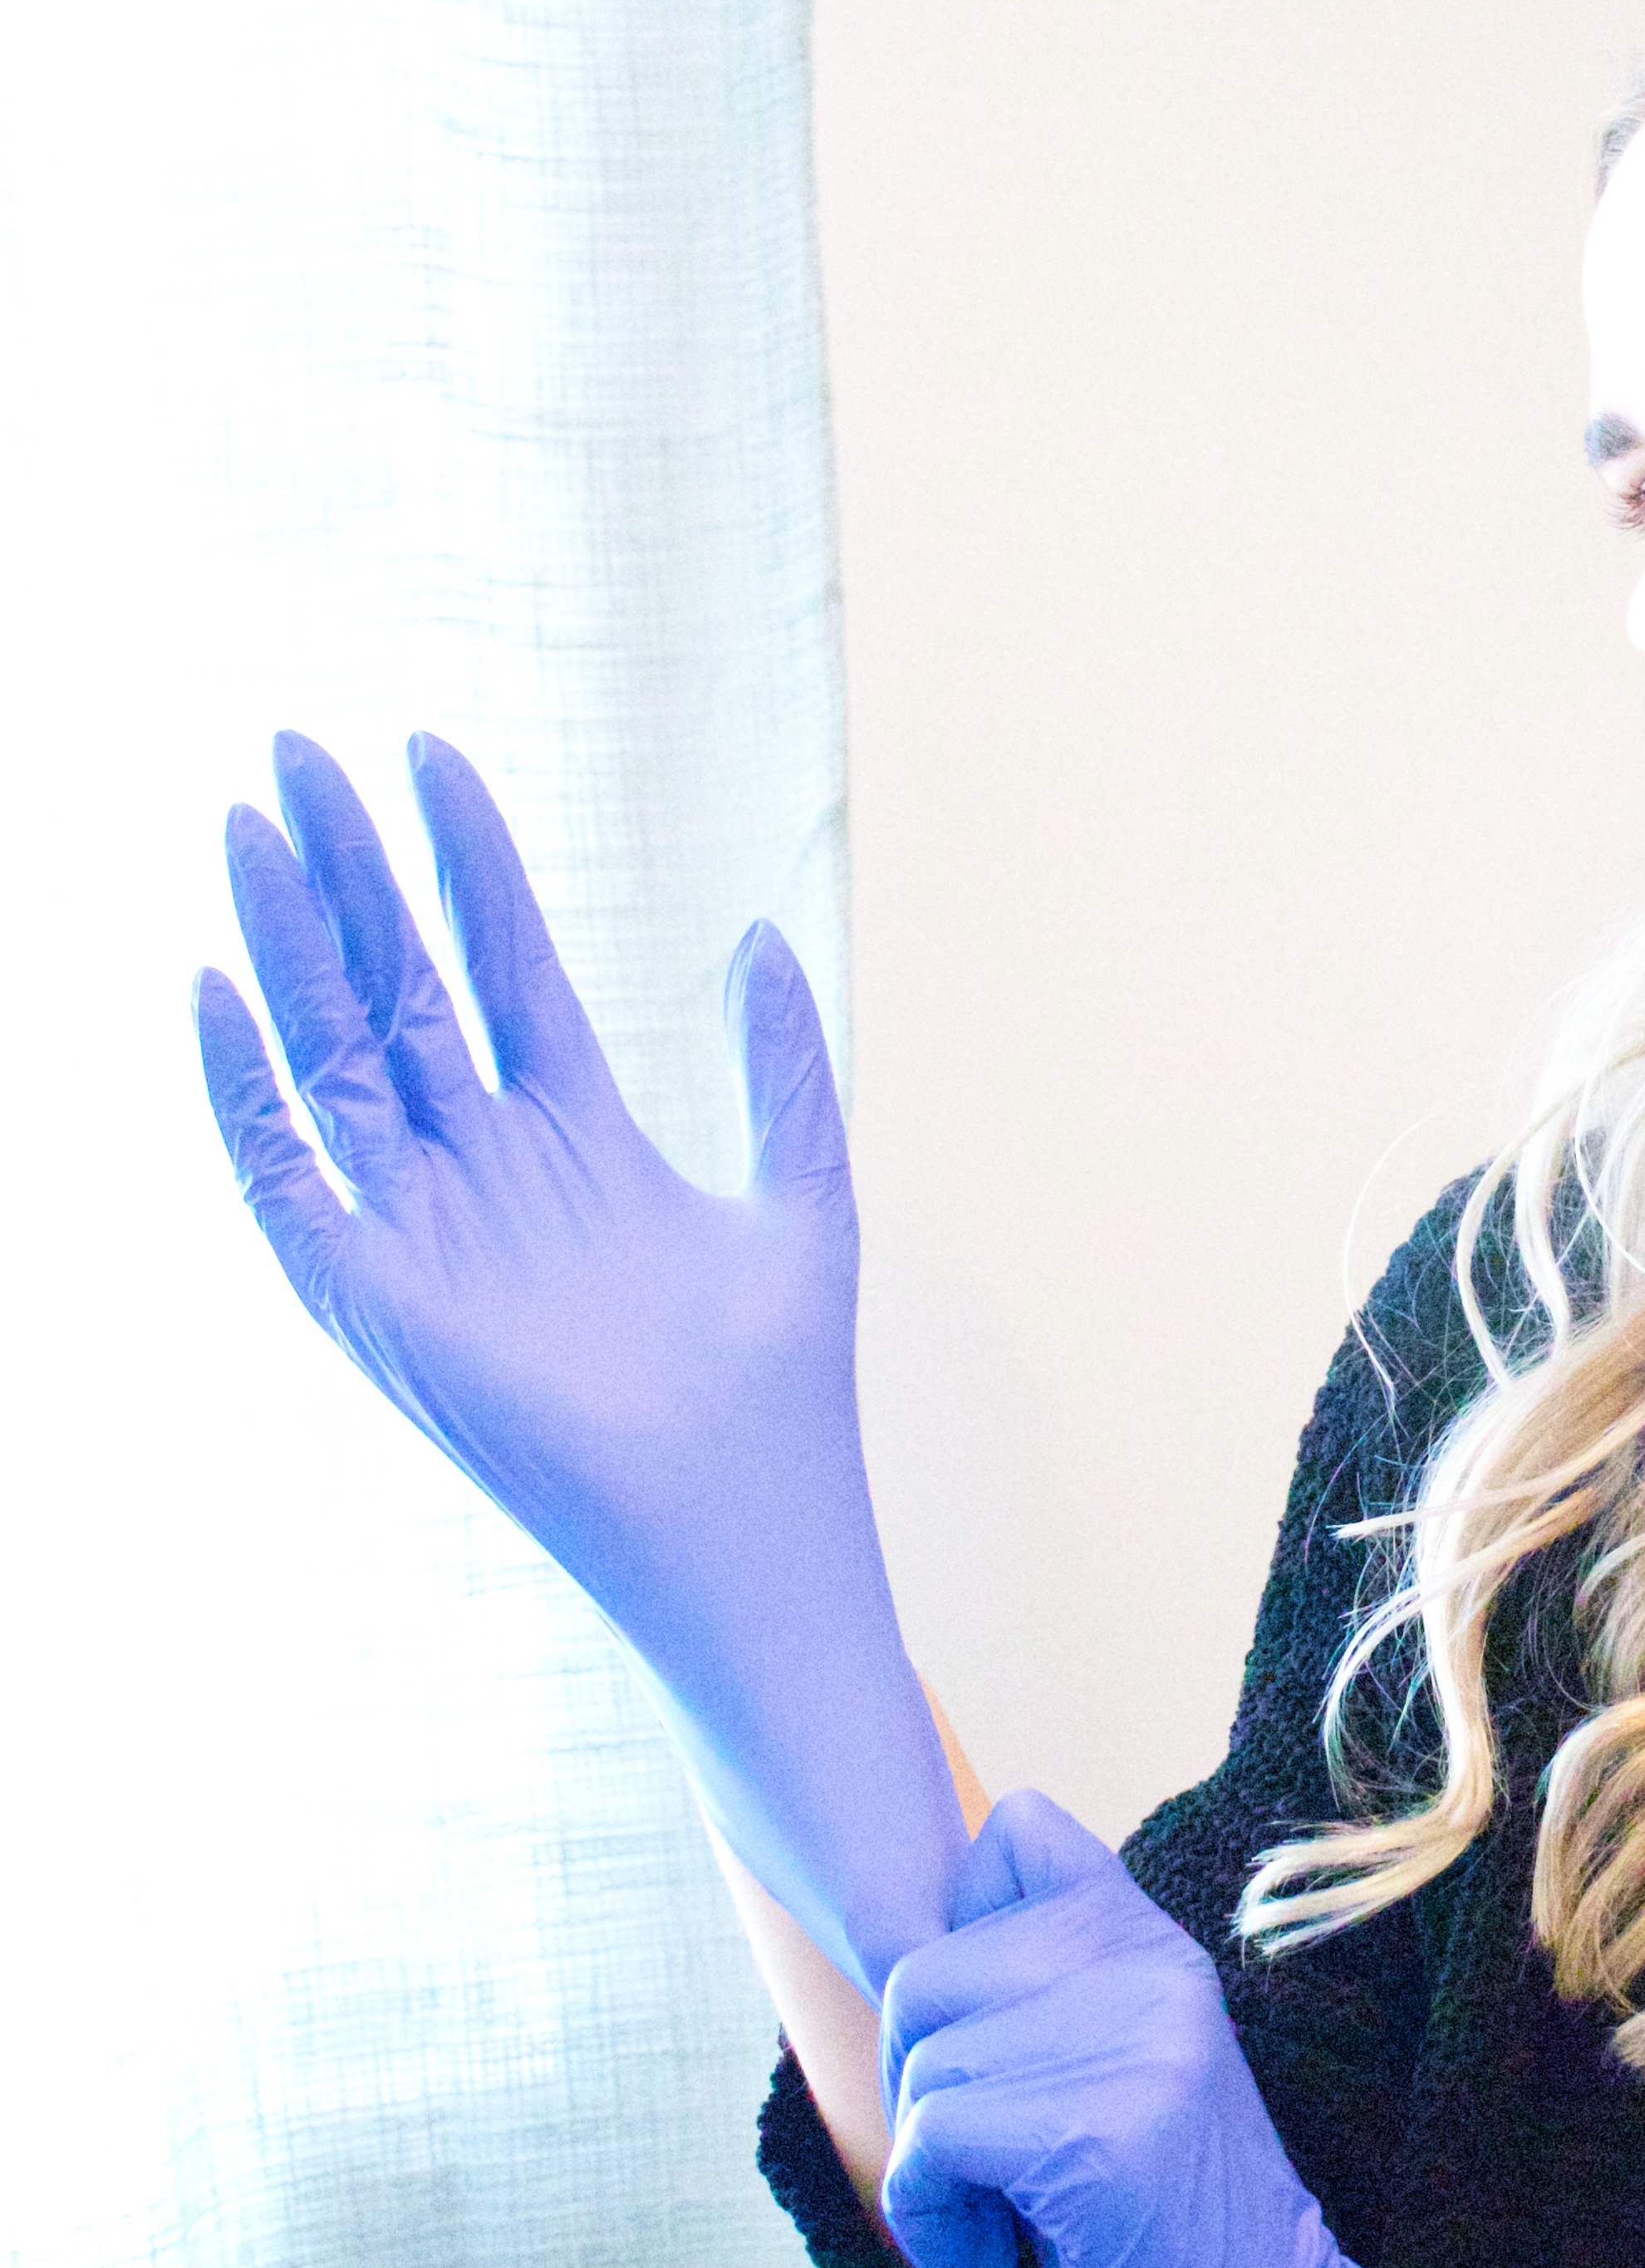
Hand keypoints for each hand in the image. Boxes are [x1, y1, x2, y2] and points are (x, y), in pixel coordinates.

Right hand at [192, 729, 965, 1997]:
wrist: (755, 1515)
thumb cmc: (782, 1383)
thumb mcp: (802, 1188)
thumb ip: (781, 1066)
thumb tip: (758, 932)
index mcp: (575, 1133)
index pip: (499, 963)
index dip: (464, 862)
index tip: (429, 754)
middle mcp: (485, 1168)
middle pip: (395, 987)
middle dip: (350, 871)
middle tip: (297, 752)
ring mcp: (424, 1228)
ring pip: (333, 1053)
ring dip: (288, 941)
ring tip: (251, 822)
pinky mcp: (378, 1302)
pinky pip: (285, 1181)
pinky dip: (244, 1092)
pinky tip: (218, 988)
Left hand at [880, 1790, 1375, 2267]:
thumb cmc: (1147, 2203)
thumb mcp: (1109, 2056)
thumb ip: (1035, 1981)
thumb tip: (892, 1941)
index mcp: (1150, 1934)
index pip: (1017, 1830)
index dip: (956, 1930)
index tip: (981, 2041)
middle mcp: (1150, 1964)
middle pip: (924, 1973)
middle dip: (911, 2081)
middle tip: (964, 2165)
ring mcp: (1136, 2040)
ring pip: (924, 2066)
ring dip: (923, 2172)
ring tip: (989, 2222)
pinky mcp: (1101, 2132)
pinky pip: (934, 2141)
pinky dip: (930, 2214)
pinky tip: (985, 2259)